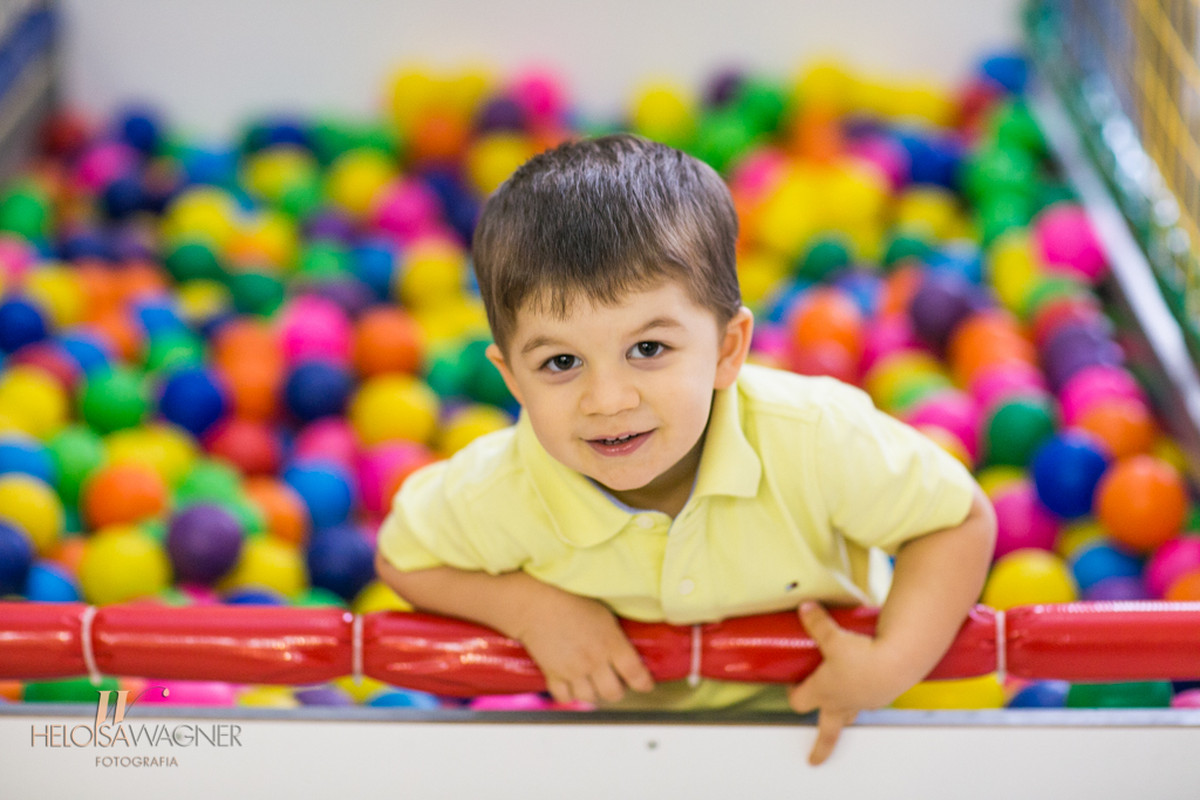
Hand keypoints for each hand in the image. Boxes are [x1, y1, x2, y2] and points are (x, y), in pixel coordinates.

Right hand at [514, 587, 654, 705]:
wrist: (536, 603)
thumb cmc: (570, 599)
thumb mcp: (603, 613)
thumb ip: (615, 634)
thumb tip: (626, 646)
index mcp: (611, 642)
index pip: (635, 673)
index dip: (644, 683)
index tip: (646, 684)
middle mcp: (594, 660)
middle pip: (613, 692)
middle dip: (617, 690)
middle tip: (616, 682)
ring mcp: (573, 670)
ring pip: (590, 698)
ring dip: (594, 693)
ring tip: (593, 684)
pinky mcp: (553, 674)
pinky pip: (565, 697)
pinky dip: (569, 695)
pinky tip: (572, 685)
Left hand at [787, 602, 909, 765]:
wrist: (899, 661)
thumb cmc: (862, 655)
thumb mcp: (833, 636)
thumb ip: (817, 623)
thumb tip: (804, 608)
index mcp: (824, 692)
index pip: (799, 702)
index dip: (793, 695)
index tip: (790, 688)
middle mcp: (842, 702)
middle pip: (828, 732)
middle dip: (821, 747)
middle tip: (815, 759)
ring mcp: (863, 702)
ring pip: (850, 716)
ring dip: (844, 717)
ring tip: (843, 716)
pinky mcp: (881, 697)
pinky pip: (869, 700)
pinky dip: (866, 695)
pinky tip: (868, 681)